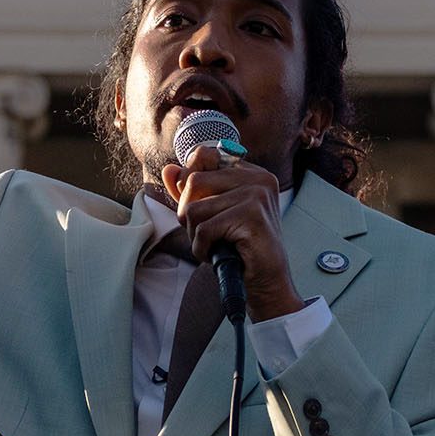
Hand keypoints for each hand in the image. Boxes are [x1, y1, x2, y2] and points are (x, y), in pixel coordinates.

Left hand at [163, 146, 303, 320]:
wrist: (265, 280)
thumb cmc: (239, 247)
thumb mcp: (210, 214)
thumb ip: (190, 191)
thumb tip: (169, 169)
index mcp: (250, 172)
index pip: (204, 155)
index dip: (188, 183)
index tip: (197, 207)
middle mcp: (258, 178)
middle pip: (194, 181)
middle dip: (188, 213)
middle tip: (205, 233)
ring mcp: (257, 195)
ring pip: (195, 208)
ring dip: (195, 234)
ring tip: (213, 245)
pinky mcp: (253, 216)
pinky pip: (204, 229)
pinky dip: (202, 248)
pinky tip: (216, 254)